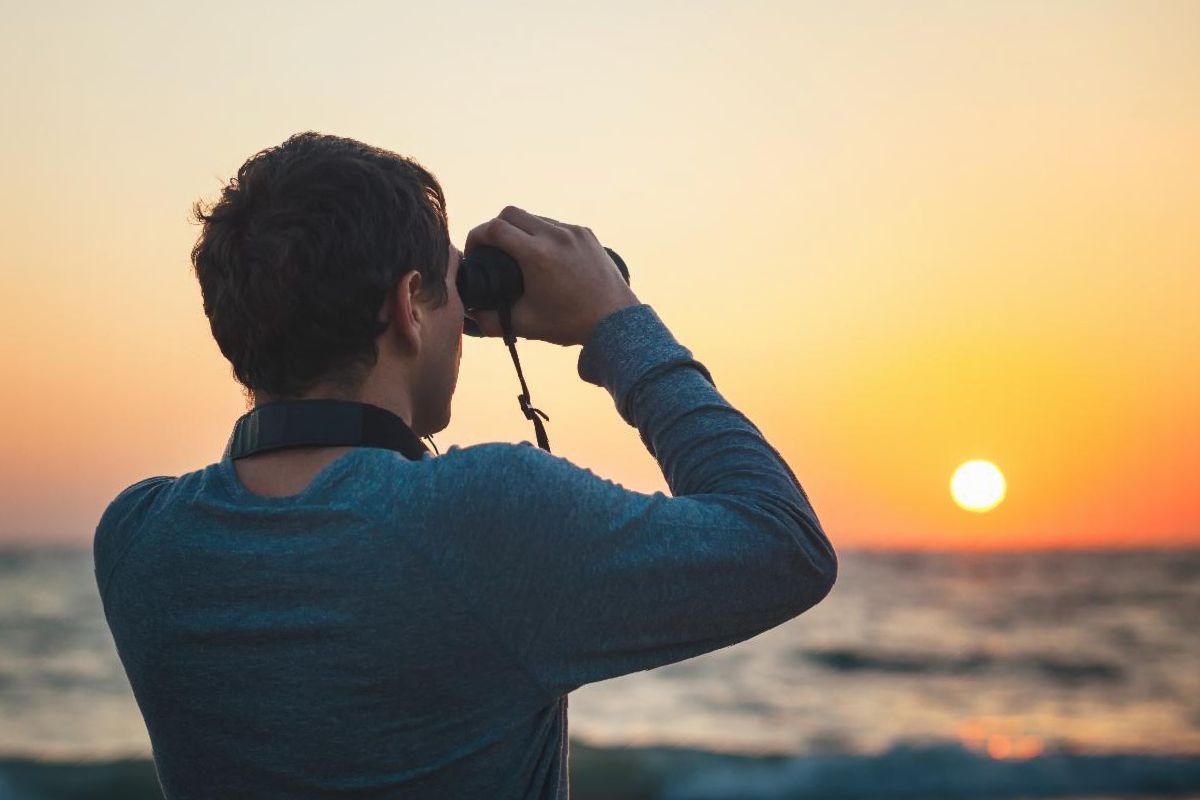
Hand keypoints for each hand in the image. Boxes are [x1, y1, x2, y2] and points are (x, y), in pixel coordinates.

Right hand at [463, 206, 640, 346]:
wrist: (615, 321)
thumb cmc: (570, 323)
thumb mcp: (525, 325)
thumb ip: (490, 321)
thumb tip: (470, 317)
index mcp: (536, 254)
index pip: (494, 228)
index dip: (476, 237)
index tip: (474, 252)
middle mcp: (554, 235)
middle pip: (510, 213)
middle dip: (495, 228)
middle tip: (492, 249)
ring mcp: (572, 232)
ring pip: (534, 217)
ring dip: (521, 230)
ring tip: (519, 254)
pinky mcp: (586, 234)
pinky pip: (556, 225)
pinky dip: (543, 235)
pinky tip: (545, 256)